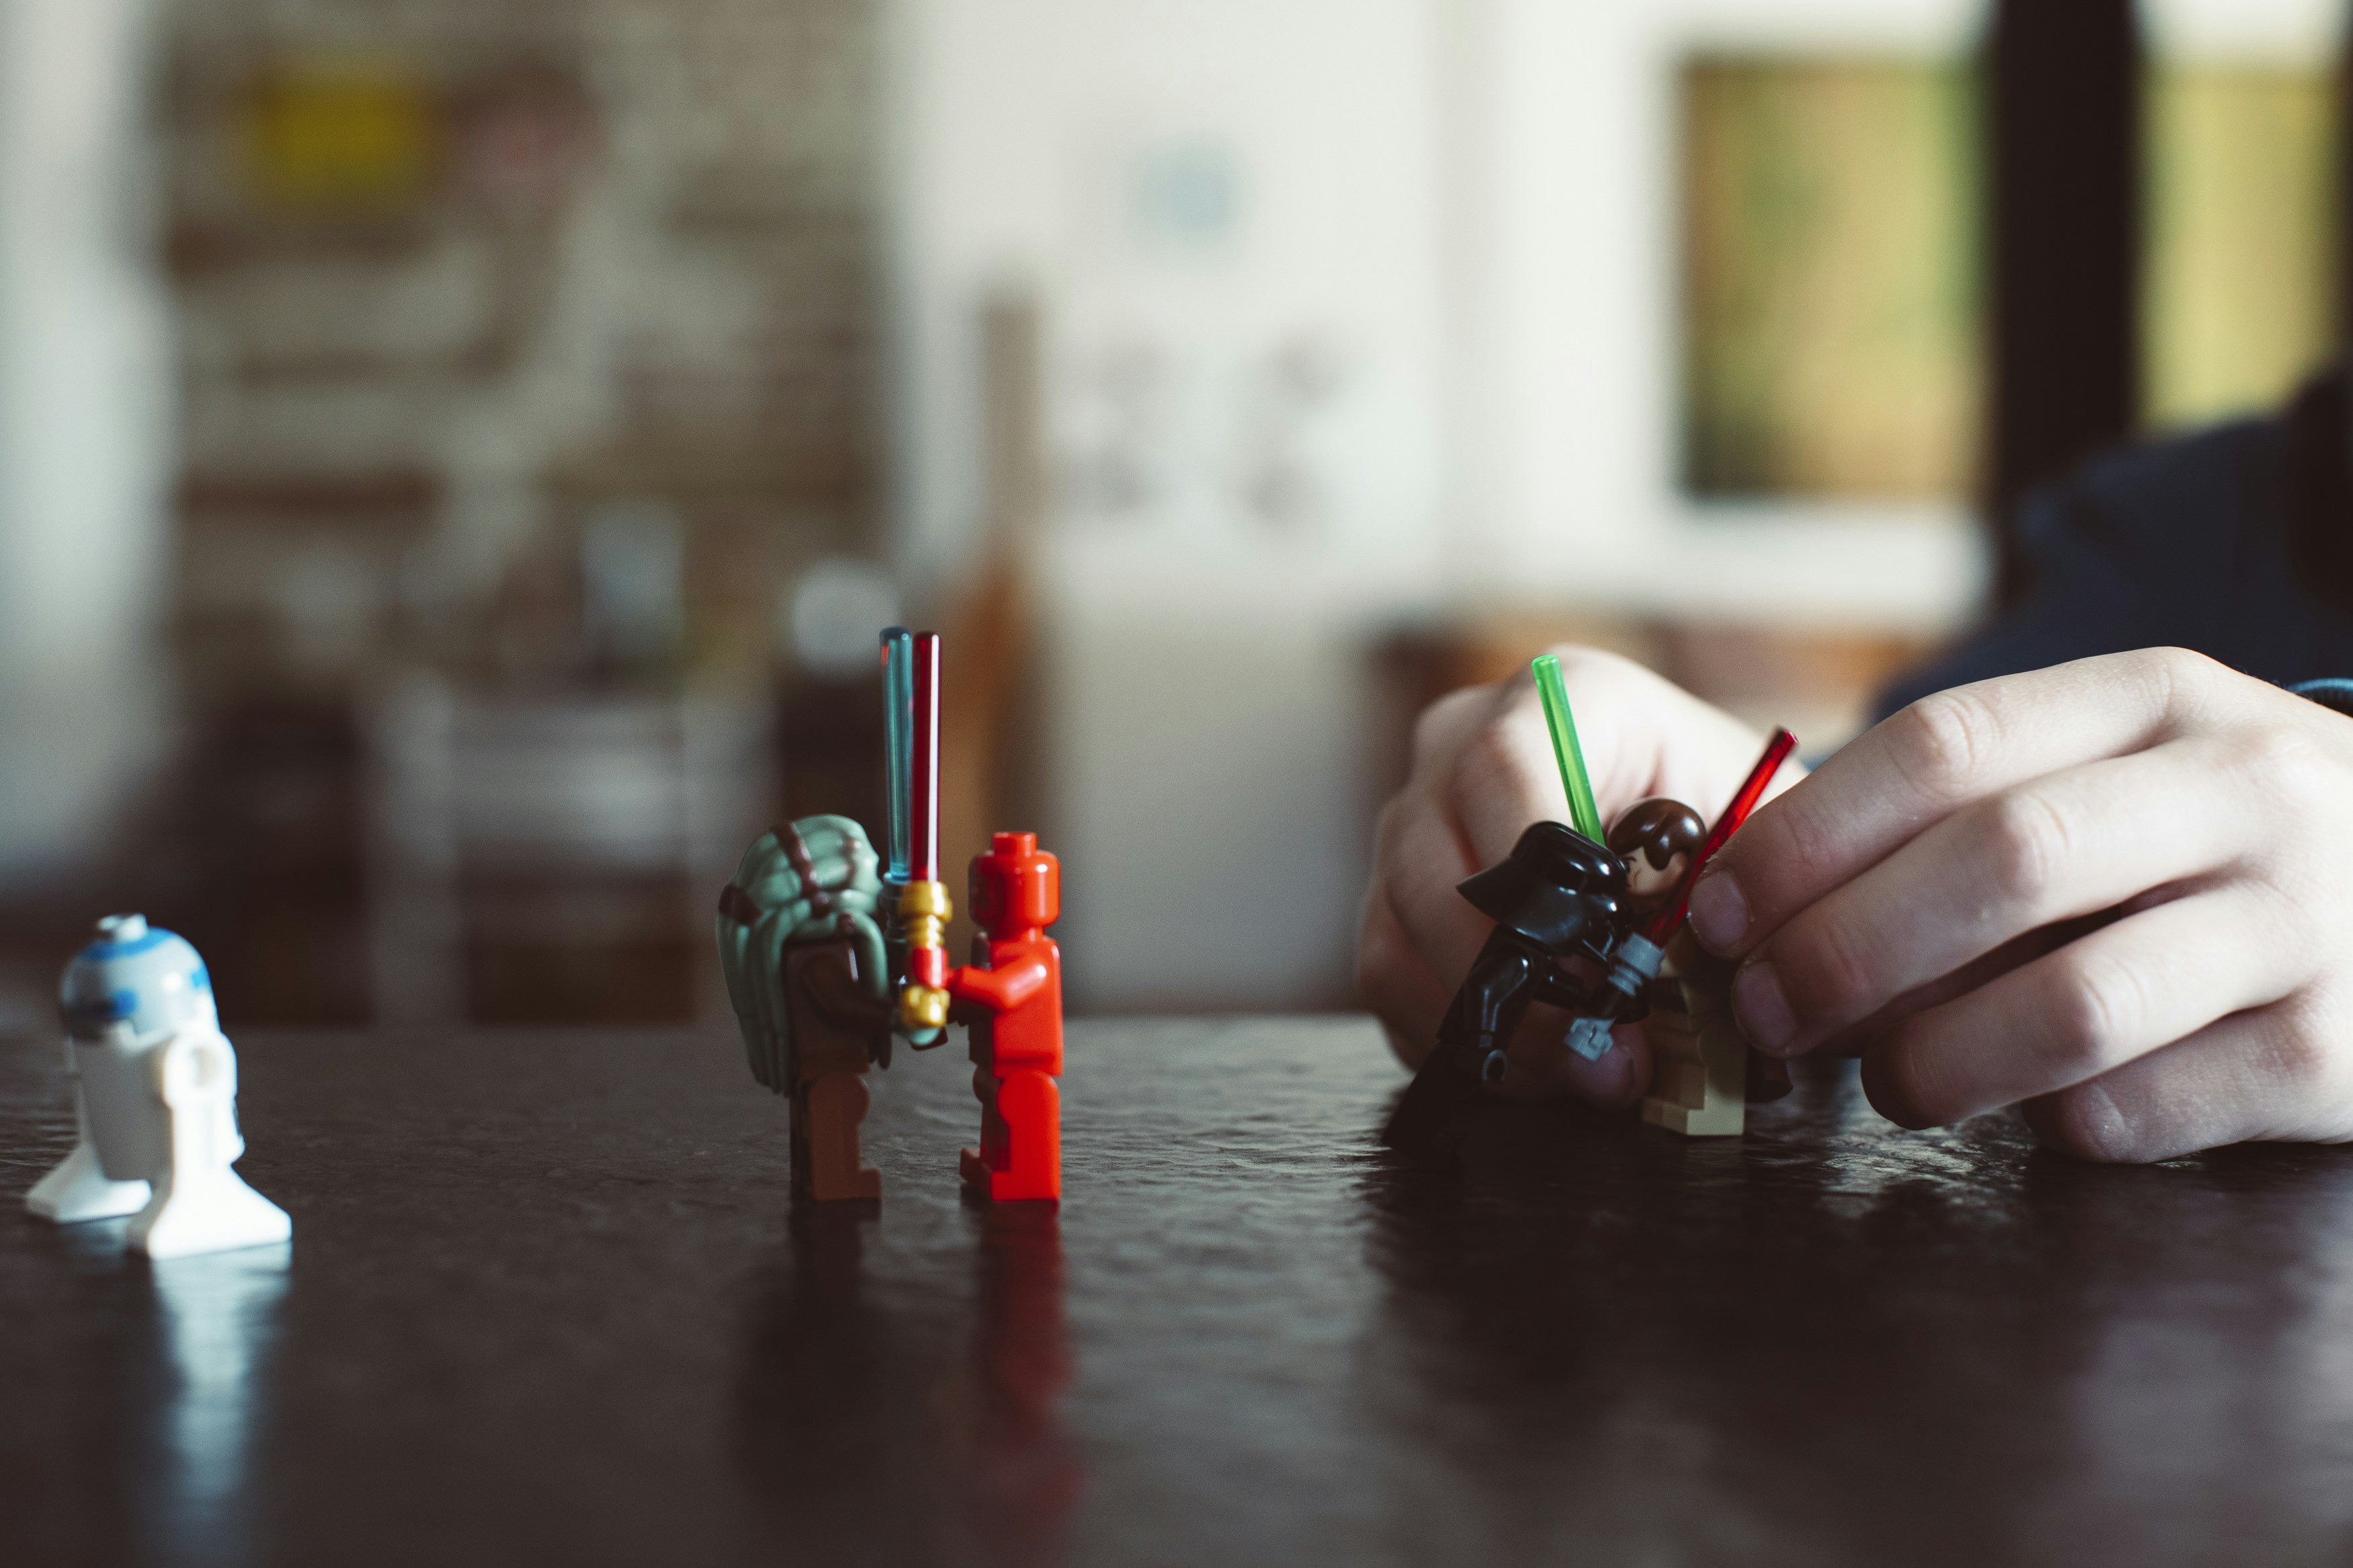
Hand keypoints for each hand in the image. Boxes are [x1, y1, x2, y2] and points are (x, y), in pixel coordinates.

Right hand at [1359, 646, 1799, 1103]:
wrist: (1695, 819)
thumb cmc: (1726, 817)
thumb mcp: (1755, 825)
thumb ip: (1730, 883)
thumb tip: (1667, 983)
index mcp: (1559, 699)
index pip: (1502, 766)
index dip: (1539, 877)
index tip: (1604, 966)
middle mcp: (1459, 746)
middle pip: (1431, 867)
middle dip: (1516, 982)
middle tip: (1603, 1058)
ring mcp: (1413, 821)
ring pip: (1394, 933)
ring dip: (1486, 1024)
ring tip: (1580, 1076)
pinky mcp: (1392, 896)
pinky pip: (1385, 979)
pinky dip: (1454, 1036)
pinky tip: (1534, 1066)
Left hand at [1687, 648, 2352, 1160]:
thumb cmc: (2218, 848)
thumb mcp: (2118, 775)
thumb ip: (1964, 813)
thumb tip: (1757, 906)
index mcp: (2156, 699)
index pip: (1943, 746)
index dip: (1804, 838)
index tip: (1713, 913)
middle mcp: (2242, 790)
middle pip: (1995, 863)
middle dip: (1842, 950)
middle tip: (1765, 1013)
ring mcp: (2308, 920)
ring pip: (2069, 1005)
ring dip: (1934, 1060)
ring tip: (1891, 1082)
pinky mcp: (2339, 1057)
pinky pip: (2141, 1109)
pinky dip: (2055, 1127)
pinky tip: (2038, 1115)